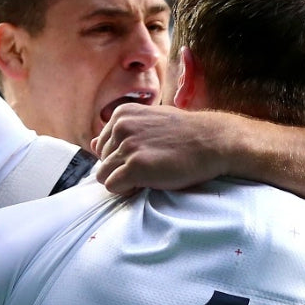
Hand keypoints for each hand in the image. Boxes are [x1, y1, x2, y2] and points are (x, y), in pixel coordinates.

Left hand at [92, 105, 238, 194]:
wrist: (213, 141)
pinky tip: (145, 184)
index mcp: (121, 114)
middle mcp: (120, 127)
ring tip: (147, 176)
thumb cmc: (184, 134)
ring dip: (123, 181)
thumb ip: (120, 132)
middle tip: (147, 167)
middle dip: (119, 169)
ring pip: (103, 175)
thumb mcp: (149, 122)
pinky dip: (125, 190)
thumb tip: (91, 143)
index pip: (101, 146)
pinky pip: (112, 186)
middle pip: (101, 161)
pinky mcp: (136, 166)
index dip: (120, 158)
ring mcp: (127, 146)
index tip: (143, 157)